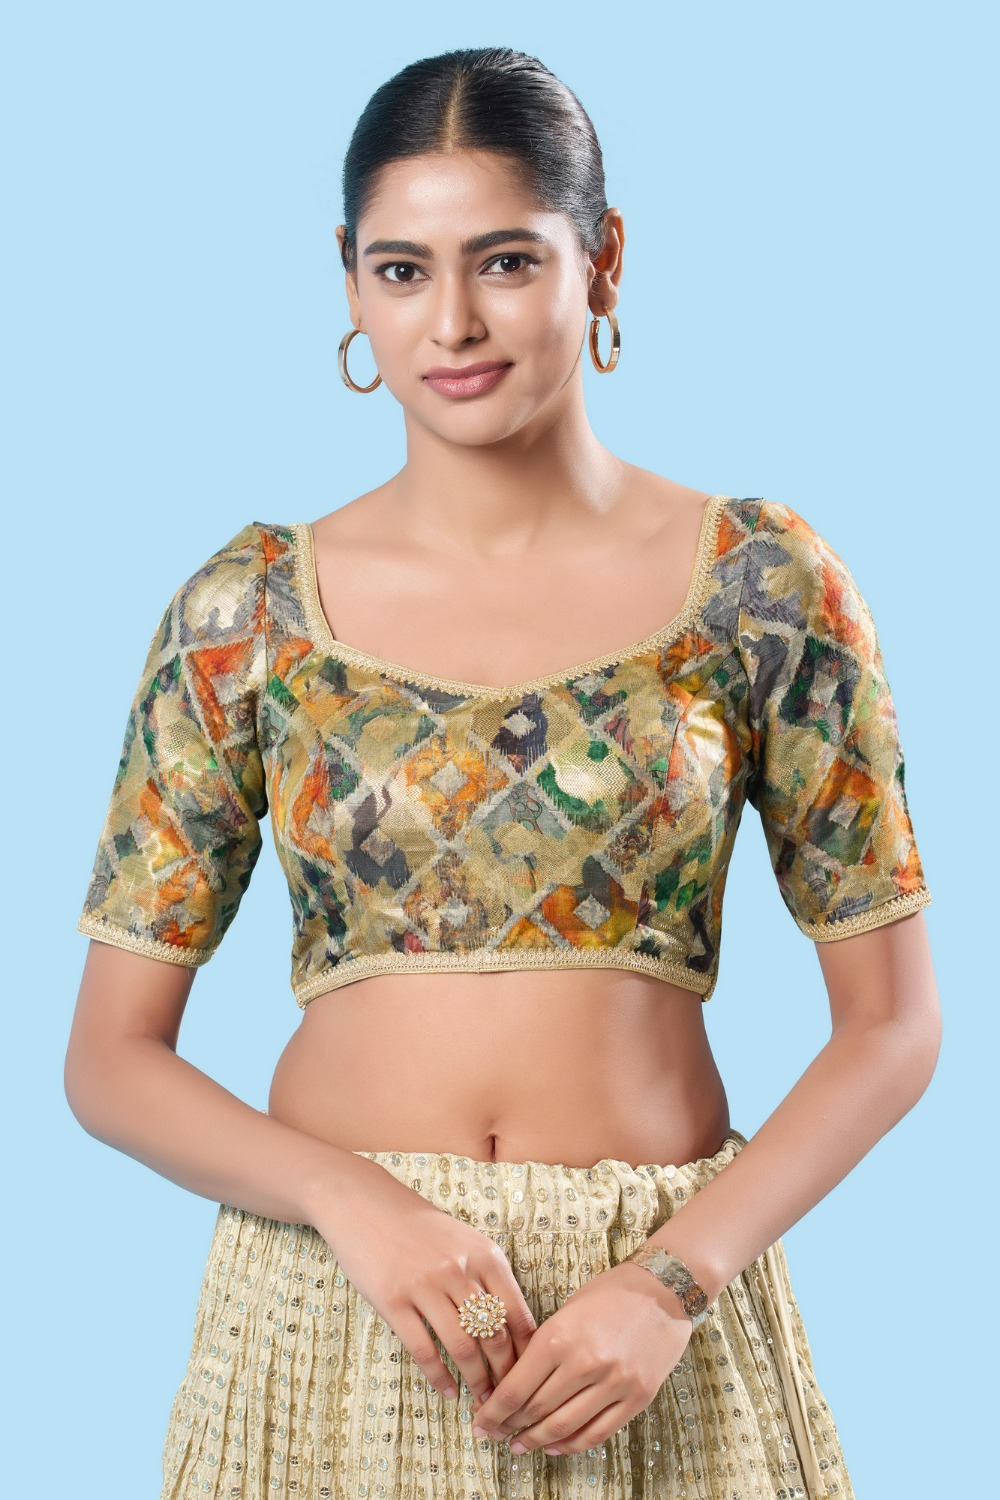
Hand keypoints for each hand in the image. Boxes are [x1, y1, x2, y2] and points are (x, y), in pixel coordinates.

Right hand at [309, 1157, 537, 1406]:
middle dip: (505, 1375)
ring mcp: (425, 1285)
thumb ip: (489, 1279)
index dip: (527, 1353)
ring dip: (476, 1382)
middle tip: (507, 1399)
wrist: (366, 1205)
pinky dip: (439, 1377)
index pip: (518, 1315)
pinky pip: (423, 1349)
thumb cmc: (421, 1229)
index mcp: (485, 1255)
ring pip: (462, 1348)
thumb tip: (515, 1332)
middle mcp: (459, 1269)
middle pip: (494, 1336)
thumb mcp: (465, 1243)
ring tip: (481, 1403)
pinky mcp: (393, 1300)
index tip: (530, 1377)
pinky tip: (447, 1391)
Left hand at [470, 1260, 693, 1456]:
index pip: (516, 1388)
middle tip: (494, 1435)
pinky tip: (555, 1446)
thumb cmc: (610, 1293)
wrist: (664, 1290)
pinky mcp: (637, 1398)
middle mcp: (585, 1363)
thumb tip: (515, 1385)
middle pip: (536, 1410)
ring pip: (564, 1428)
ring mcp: (614, 1383)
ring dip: (536, 1441)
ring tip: (519, 1446)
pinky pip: (597, 1432)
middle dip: (509, 1427)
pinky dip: (572, 1445)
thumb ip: (543, 1348)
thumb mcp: (566, 1311)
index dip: (493, 1412)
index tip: (479, 1423)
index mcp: (560, 1336)